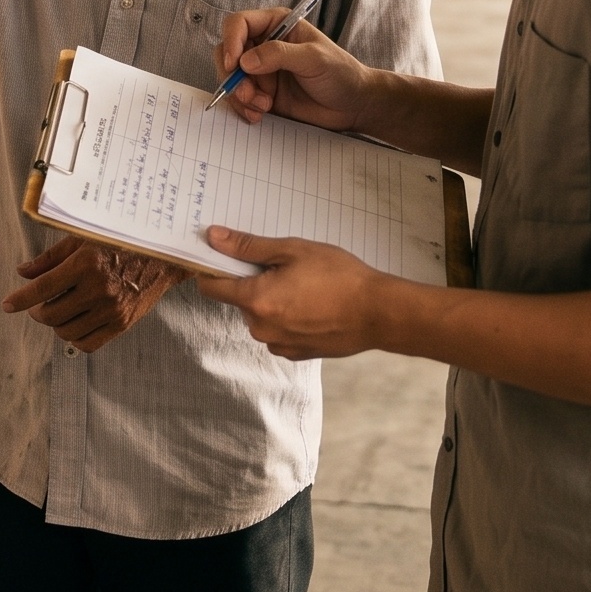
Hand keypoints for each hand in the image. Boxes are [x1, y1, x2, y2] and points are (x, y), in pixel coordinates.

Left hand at [1, 236, 181, 352]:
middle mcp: (98, 288)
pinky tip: (73, 324)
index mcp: (86, 263)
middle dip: (37, 311)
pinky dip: (74, 337)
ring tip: (57, 310)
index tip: (7, 305)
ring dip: (54, 324)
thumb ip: (50, 258)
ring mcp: (111, 309)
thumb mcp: (83, 239)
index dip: (20, 299)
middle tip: (37, 304)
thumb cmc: (120, 241)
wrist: (162, 256)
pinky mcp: (122, 324)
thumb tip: (23, 273)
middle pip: (51, 314)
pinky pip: (88, 343)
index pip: (43, 288)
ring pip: (66, 331)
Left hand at [191, 227, 387, 360]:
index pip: (212, 287)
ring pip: (261, 316)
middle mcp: (260, 327)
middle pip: (240, 300)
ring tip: (306, 287)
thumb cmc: (339, 277)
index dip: (213, 269)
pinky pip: (279, 331)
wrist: (378, 312)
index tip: (223, 257)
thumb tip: (213, 238)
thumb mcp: (293, 250)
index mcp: (255, 300)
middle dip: (254, 283)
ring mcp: (278, 344)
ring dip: (273, 301)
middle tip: (286, 268)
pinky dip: (288, 319)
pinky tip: (313, 306)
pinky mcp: (295, 354)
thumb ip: (248, 246)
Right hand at [214, 10, 369, 131]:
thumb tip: (245, 60)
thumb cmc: (341, 73)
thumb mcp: (315, 58)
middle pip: (227, 52)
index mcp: (277, 25)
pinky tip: (260, 114)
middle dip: (232, 75)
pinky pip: (238, 99)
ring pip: (230, 78)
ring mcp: (261, 72)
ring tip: (263, 106)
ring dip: (239, 95)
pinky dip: (243, 108)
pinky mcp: (261, 94)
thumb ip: (280, 54)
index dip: (231, 40)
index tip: (233, 62)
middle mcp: (264, 46)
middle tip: (248, 93)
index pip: (240, 24)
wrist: (352, 106)